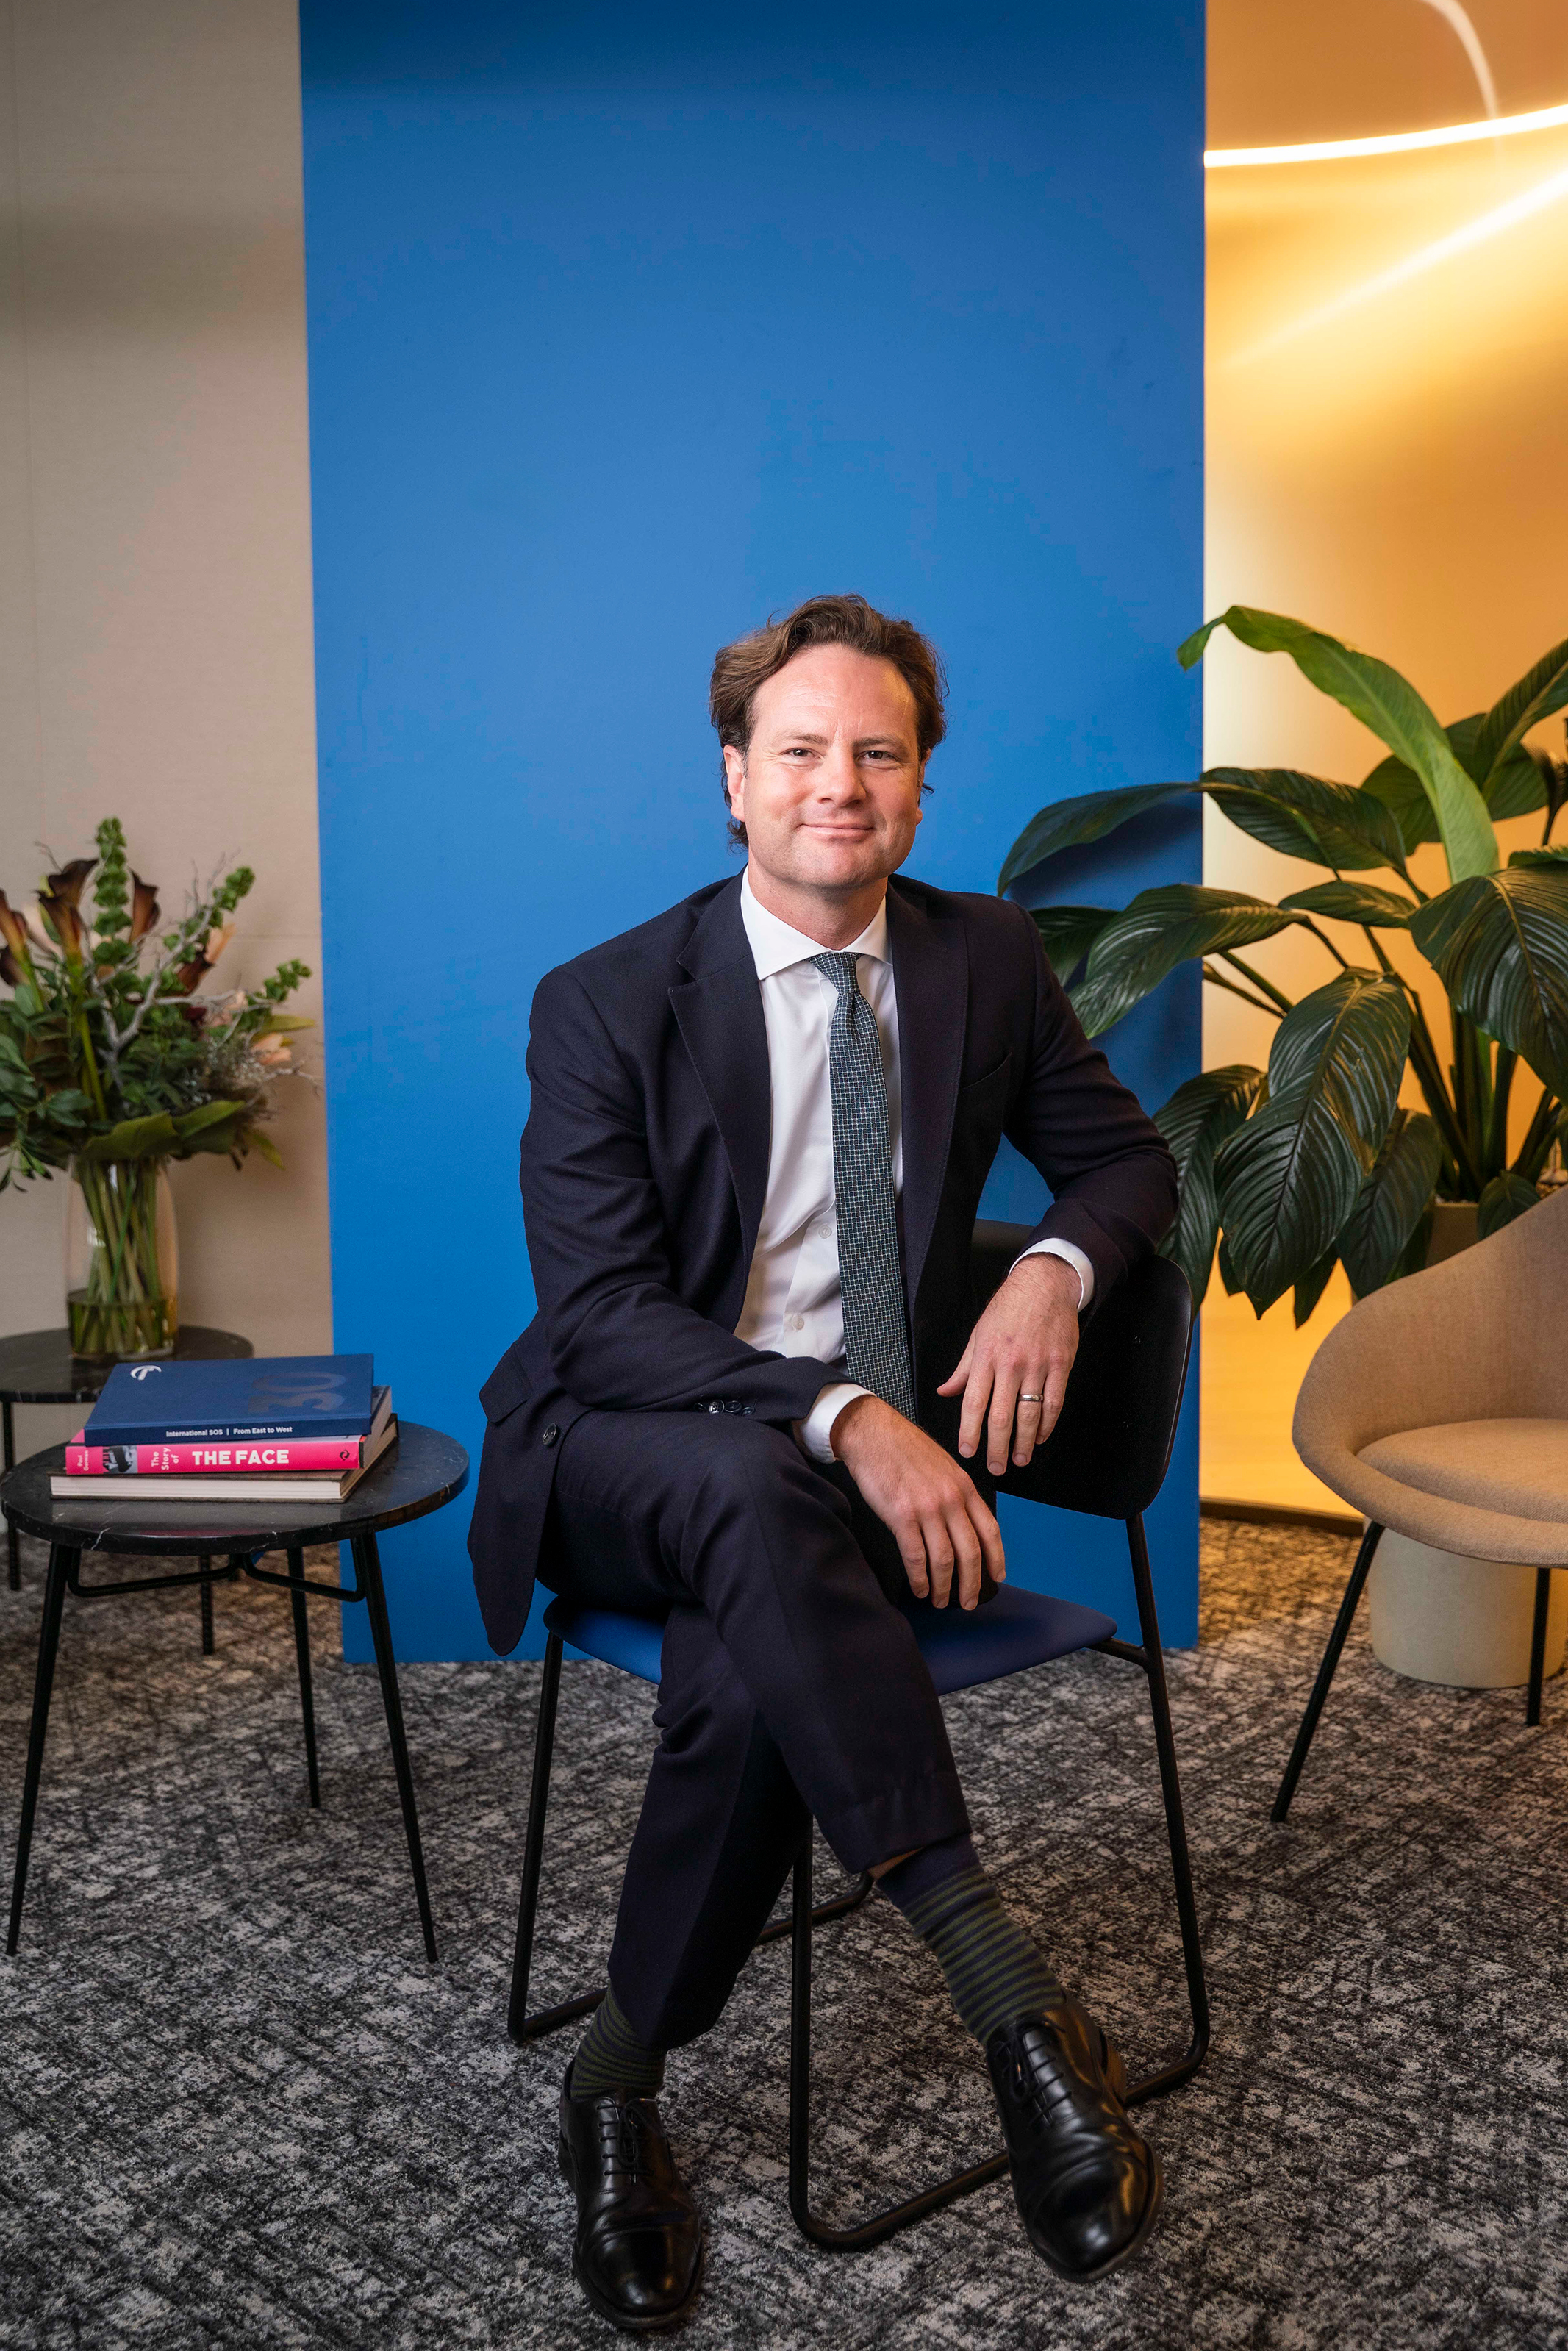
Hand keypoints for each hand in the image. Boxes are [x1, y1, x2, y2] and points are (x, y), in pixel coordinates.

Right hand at [830, 1394, 1004, 1609]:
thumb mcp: (943, 1466)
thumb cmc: (904, 1450)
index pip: (989, 1529)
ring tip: (941, 1600)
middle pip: (970, 1551)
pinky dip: (920, 1577)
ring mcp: (927, 1508)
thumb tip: (963, 1525)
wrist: (873, 1434)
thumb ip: (956, 1494)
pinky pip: (916, 1556)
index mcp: (964, 1487)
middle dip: (972, 1582)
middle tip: (969, 1601)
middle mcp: (951, 1499)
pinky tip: (920, 1588)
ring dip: (944, 1586)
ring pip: (944, 1559)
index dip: (996, 1558)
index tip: (997, 1577)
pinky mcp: (902, 1516)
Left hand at [937, 1254, 1079, 1477]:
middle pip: (1001, 1417)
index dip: (969, 1432)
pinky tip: (1042, 1437)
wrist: (1044, 1285)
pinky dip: (1048, 1425)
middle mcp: (1009, 1364)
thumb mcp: (978, 1335)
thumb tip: (945, 1391)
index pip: (973, 1404)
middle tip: (996, 1468)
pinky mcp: (1060, 1365)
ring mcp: (1037, 1366)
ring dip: (1025, 1443)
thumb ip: (963, 1368)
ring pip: (1030, 1415)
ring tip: (1020, 1460)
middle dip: (996, 1448)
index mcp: (985, 1358)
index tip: (968, 1453)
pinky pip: (1054, 1403)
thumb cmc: (1007, 1309)